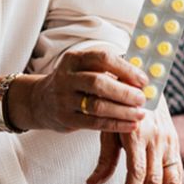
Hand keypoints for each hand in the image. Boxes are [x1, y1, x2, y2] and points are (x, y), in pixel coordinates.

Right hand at [28, 46, 147, 132]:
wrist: (41, 100)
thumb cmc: (72, 83)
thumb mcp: (82, 69)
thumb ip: (107, 71)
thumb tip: (141, 79)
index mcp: (74, 59)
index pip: (102, 58)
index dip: (125, 68)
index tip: (143, 80)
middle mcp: (66, 77)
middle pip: (99, 82)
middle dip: (125, 92)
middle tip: (142, 98)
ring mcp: (64, 99)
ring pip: (97, 105)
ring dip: (123, 110)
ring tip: (140, 113)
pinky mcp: (66, 118)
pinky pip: (94, 123)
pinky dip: (115, 124)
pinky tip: (130, 125)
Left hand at [87, 101, 181, 183]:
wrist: (142, 82)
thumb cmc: (119, 105)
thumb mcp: (107, 126)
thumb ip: (104, 157)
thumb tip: (92, 183)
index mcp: (137, 134)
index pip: (136, 172)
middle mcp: (156, 139)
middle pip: (153, 181)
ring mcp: (168, 142)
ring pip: (170, 180)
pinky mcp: (174, 143)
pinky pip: (177, 171)